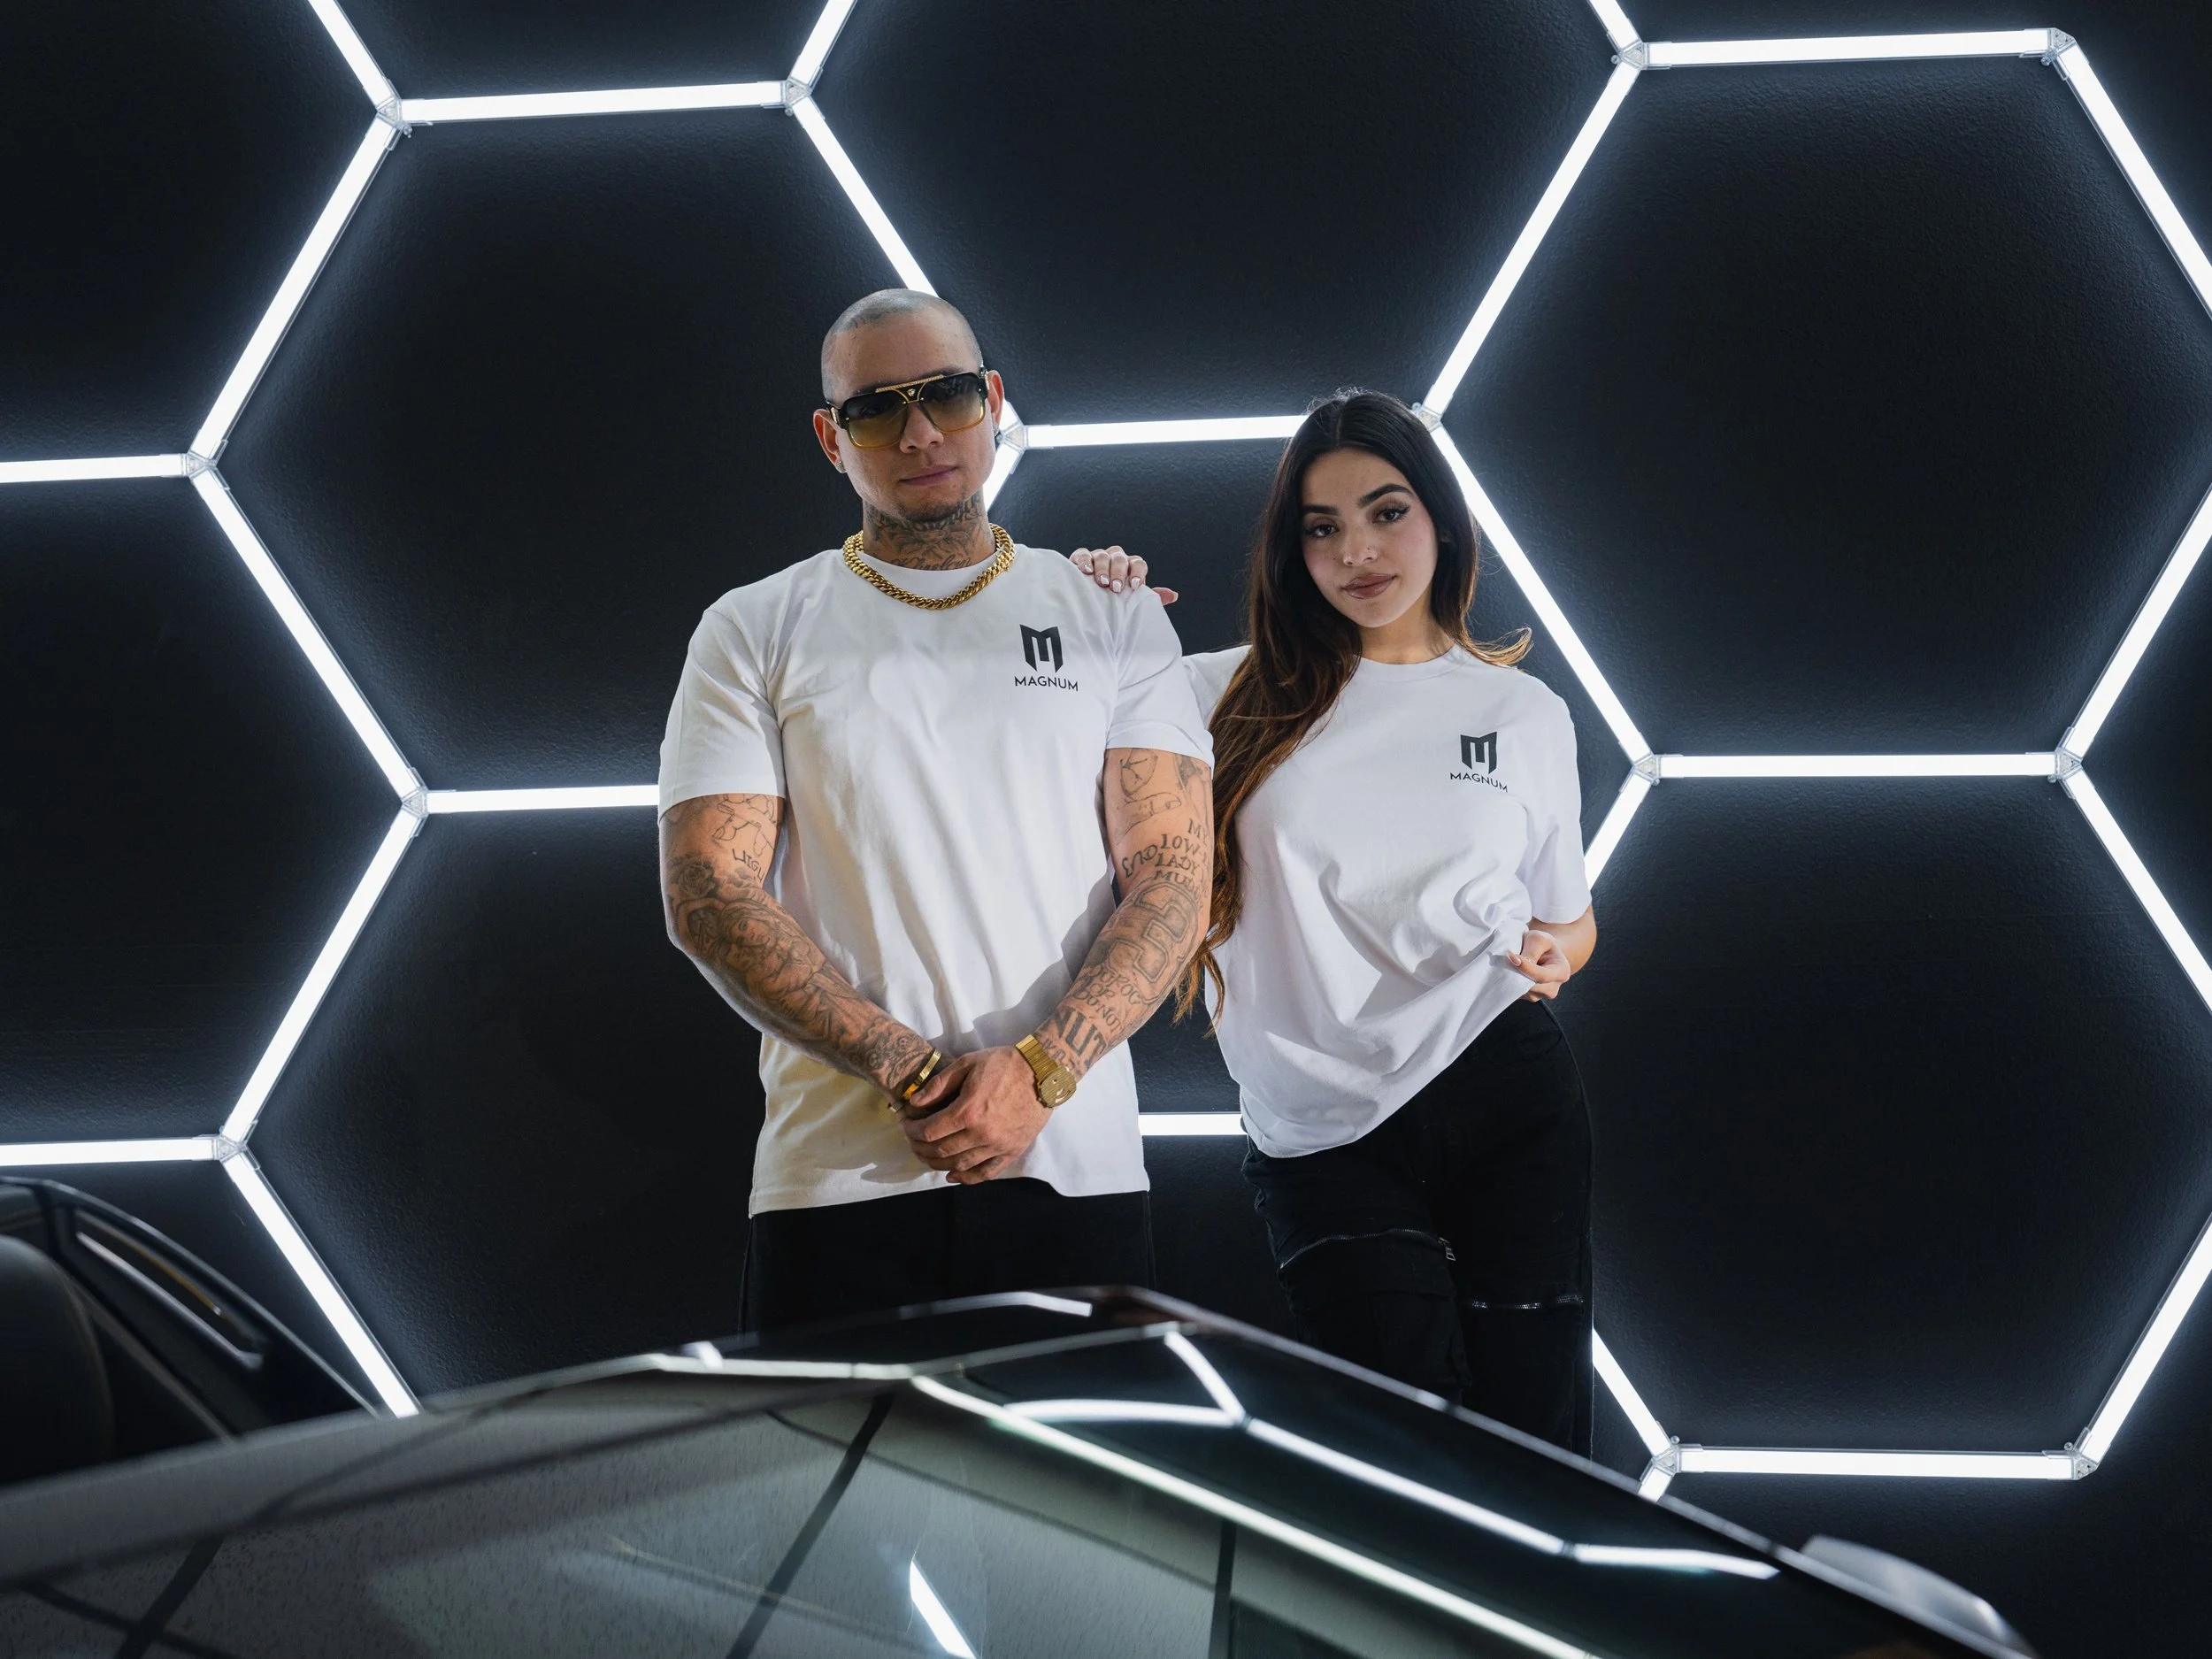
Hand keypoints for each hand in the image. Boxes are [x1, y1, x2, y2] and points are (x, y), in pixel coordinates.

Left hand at [899, 1047, 1052, 1183]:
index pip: (929, 1131)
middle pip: (941, 1152)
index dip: (912, 1131)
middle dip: (920, 1148)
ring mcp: (998, 1145)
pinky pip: (986, 1173)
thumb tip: (914, 1102)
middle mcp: (981, 1133)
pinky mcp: (1012, 1151)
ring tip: (928, 1155)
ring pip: (959, 1166)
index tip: (906, 1125)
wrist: (1043, 1071)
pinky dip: (967, 1178)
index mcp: (967, 1111)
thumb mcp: (967, 1063)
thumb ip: (939, 1085)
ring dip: (937, 1164)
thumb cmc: (1004, 1063)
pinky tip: (953, 1175)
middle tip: (912, 1140)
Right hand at [1069, 545, 1177, 604]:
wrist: (1093, 603)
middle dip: (1119, 573)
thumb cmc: (1116, 601)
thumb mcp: (1133, 601)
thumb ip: (1151, 597)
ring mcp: (1099, 557)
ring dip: (1102, 569)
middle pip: (1120, 559)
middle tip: (1115, 588)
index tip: (1135, 587)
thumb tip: (1173, 595)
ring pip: (1102, 556)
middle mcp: (1116, 559)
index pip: (1138, 563)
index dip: (1138, 573)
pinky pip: (1083, 554)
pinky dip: (1084, 561)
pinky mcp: (1081, 558)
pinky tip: (1086, 571)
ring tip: (1101, 582)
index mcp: (1131, 566)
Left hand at [1507, 928, 1571, 1000]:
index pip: (1541, 976)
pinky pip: (1514, 992)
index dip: (1524, 967)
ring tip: (1512, 962)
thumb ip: (1531, 951)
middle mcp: (1552, 989)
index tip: (1510, 955)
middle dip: (1516, 973)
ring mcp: (1538, 995)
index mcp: (1561, 973)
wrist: (1543, 953)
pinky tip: (1511, 970)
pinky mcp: (1526, 997)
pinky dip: (1509, 981)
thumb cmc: (1543, 945)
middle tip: (1506, 958)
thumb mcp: (1540, 939)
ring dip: (1511, 977)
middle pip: (1530, 987)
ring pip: (1520, 991)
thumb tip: (1516, 962)